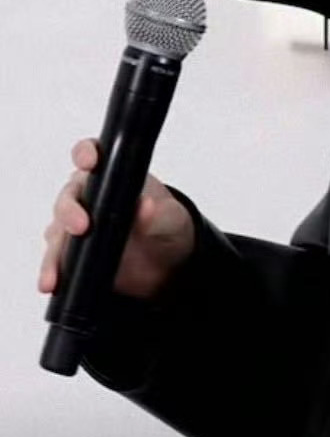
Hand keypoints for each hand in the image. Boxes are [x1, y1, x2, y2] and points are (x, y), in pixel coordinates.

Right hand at [39, 138, 195, 300]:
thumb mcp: (171, 218)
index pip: (91, 154)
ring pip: (57, 231)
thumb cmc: (166, 224)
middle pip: (69, 196)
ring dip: (54, 251)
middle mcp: (89, 195)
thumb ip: (159, 213)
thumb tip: (146, 208)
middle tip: (81, 226)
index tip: (89, 161)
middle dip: (70, 210)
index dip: (86, 153)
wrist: (167, 261)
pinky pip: (57, 259)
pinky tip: (52, 283)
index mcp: (112, 174)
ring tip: (55, 273)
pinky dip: (53, 270)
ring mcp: (78, 225)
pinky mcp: (74, 253)